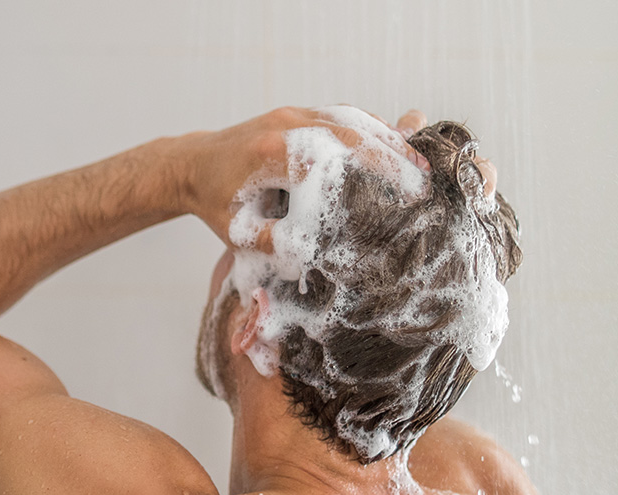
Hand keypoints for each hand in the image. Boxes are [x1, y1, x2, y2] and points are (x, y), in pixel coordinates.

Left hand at [172, 106, 433, 246]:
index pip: (334, 160)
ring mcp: (294, 113)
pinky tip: (395, 145)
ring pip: (352, 118)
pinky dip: (371, 128)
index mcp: (271, 154)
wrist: (191, 166)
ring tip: (418, 164)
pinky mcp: (299, 112)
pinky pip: (342, 114)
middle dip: (391, 155)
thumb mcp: (239, 234)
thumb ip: (275, 245)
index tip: (405, 193)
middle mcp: (286, 125)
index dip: (373, 173)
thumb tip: (313, 259)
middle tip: (425, 179)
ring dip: (387, 139)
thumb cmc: (217, 205)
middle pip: (352, 133)